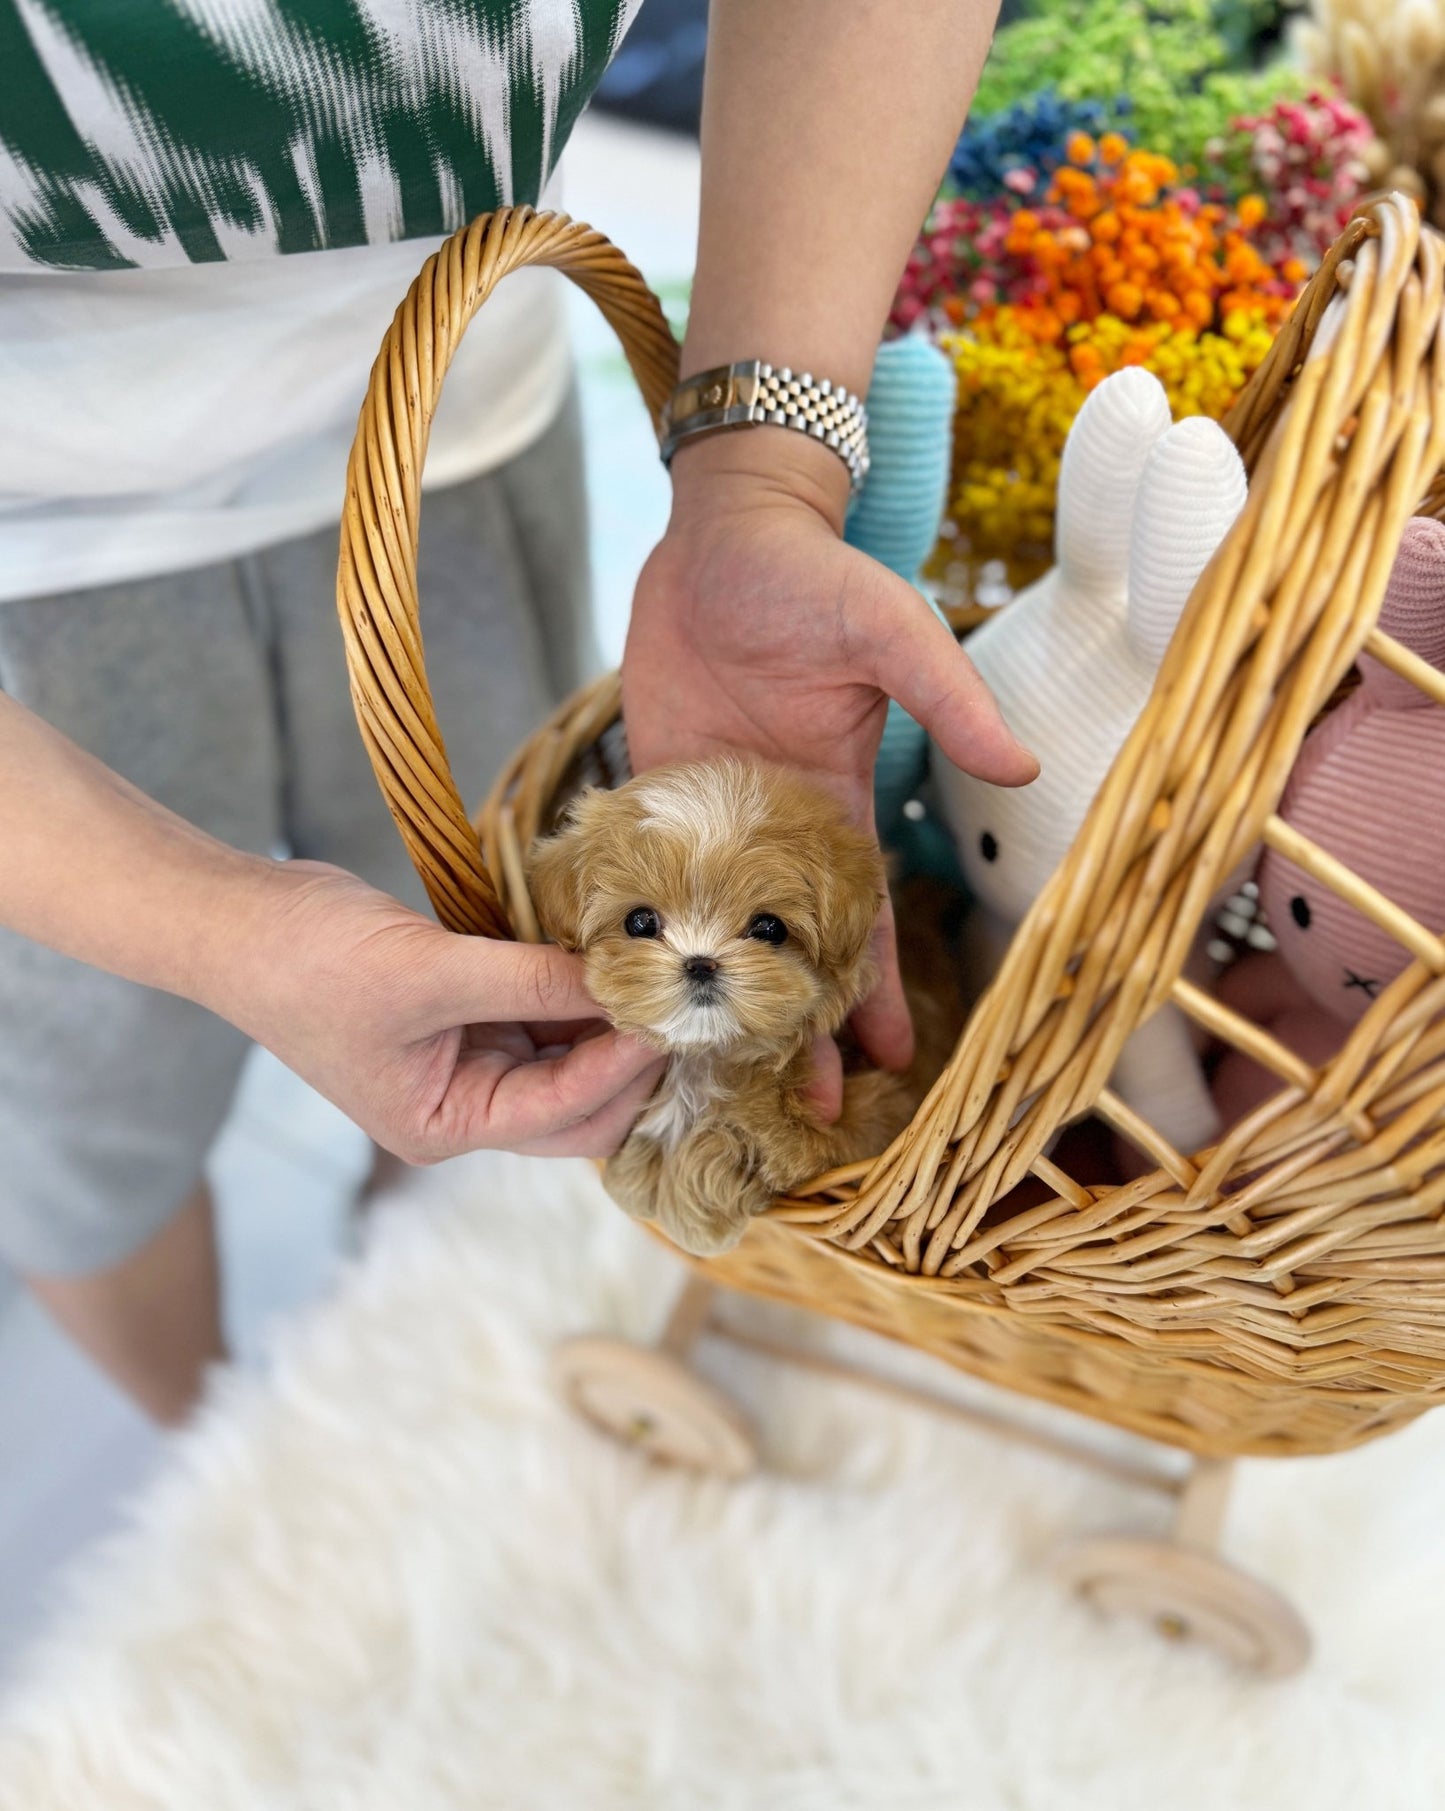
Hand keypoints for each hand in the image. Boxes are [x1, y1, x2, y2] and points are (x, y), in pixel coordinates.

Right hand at [210, 861, 665, 1161]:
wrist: (241, 922)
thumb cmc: (311, 962)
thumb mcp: (428, 972)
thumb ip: (528, 980)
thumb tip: (617, 980)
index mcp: (444, 1126)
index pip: (561, 1110)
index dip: (621, 1063)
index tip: (669, 1014)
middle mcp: (463, 1107)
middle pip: (578, 1105)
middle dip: (630, 1062)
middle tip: (683, 1006)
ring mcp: (467, 1062)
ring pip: (568, 1058)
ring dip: (608, 1023)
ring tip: (657, 977)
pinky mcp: (469, 1015)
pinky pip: (543, 1014)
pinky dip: (576, 991)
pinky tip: (609, 958)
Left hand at [623, 430, 1036, 1070]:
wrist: (724, 531)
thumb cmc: (816, 576)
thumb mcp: (893, 635)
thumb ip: (949, 700)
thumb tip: (1024, 764)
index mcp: (842, 803)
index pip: (866, 919)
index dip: (877, 988)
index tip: (892, 1058)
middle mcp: (778, 826)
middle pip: (788, 945)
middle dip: (800, 1020)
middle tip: (803, 1101)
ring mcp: (713, 813)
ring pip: (714, 924)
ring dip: (718, 992)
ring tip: (717, 1068)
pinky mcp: (654, 789)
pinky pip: (649, 869)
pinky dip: (645, 923)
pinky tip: (636, 982)